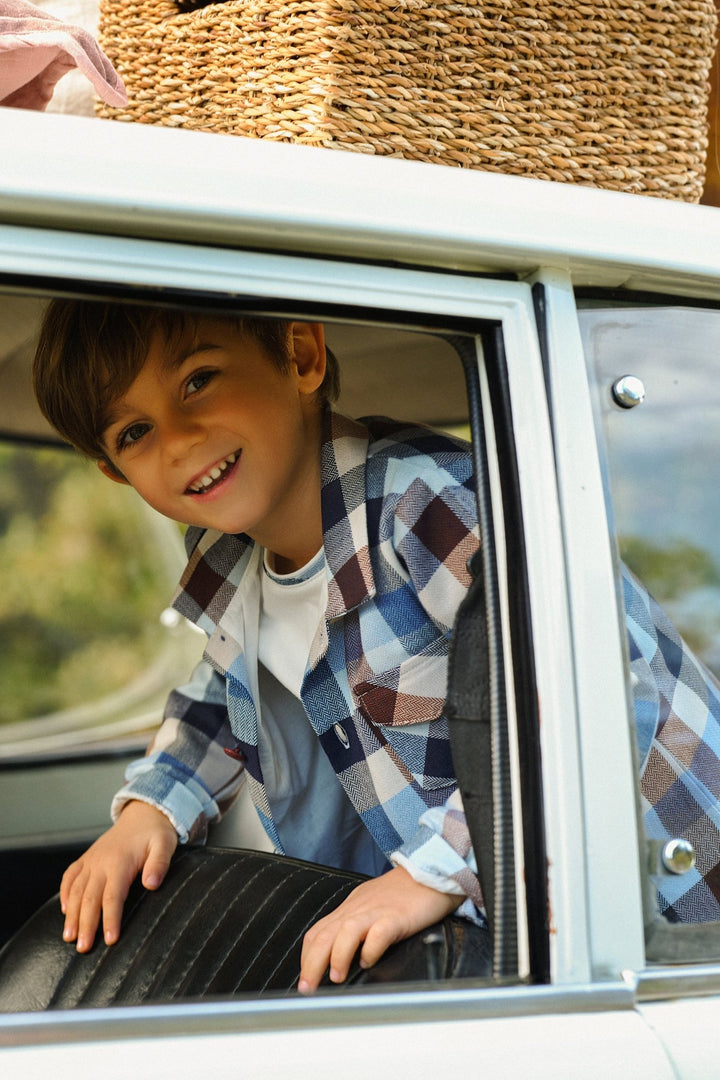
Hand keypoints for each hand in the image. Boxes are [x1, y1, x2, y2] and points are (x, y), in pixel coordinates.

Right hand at [60, 800, 177, 952]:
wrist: (142, 814)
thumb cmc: (155, 833)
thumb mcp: (165, 844)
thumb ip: (159, 864)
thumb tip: (152, 884)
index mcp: (120, 862)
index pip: (113, 896)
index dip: (110, 919)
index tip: (110, 940)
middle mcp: (100, 863)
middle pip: (89, 898)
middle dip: (86, 924)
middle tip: (84, 948)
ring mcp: (91, 861)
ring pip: (75, 890)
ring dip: (71, 915)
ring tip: (68, 938)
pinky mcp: (86, 859)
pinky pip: (69, 876)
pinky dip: (64, 893)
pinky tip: (63, 911)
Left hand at [297, 866, 462, 992]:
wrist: (429, 870)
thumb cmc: (403, 893)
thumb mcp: (371, 907)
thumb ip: (356, 928)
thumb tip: (343, 958)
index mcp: (350, 908)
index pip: (318, 932)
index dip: (306, 957)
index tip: (304, 980)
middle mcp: (358, 909)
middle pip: (325, 934)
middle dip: (311, 964)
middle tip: (308, 988)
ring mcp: (376, 911)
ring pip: (346, 931)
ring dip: (337, 956)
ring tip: (335, 978)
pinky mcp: (397, 916)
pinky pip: (379, 933)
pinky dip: (371, 950)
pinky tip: (369, 962)